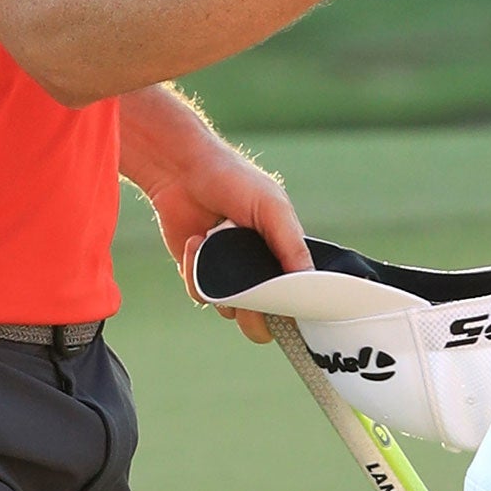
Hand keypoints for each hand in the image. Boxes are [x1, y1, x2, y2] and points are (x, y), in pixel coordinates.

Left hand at [144, 134, 310, 344]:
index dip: (292, 310)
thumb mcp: (271, 207)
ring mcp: (228, 275)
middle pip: (265, 319)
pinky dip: (195, 274)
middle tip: (246, 295)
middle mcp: (258, 270)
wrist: (182, 171)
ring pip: (231, 312)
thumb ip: (291, 244)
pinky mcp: (200, 275)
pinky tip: (195, 241)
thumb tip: (308, 281)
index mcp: (283, 253)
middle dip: (256, 315)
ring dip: (221, 288)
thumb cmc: (234, 180)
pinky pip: (201, 295)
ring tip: (213, 244)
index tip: (283, 307)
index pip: (296, 298)